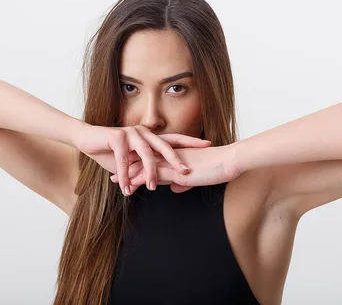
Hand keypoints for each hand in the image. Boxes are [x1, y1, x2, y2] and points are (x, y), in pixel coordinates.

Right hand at [74, 124, 211, 195]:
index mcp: (151, 137)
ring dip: (149, 173)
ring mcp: (131, 133)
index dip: (191, 142)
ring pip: (145, 155)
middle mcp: (144, 133)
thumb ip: (149, 170)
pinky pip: (124, 159)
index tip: (209, 145)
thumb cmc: (111, 153)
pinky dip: (125, 175)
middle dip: (176, 160)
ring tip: (152, 187)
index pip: (175, 139)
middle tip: (187, 172)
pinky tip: (126, 187)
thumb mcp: (133, 164)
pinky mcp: (117, 137)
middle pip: (165, 146)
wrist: (88, 140)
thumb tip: (166, 183)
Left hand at [111, 145, 239, 193]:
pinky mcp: (174, 170)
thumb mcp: (197, 175)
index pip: (151, 157)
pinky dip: (138, 181)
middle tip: (111, 172)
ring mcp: (171, 162)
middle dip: (125, 167)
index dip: (137, 163)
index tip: (124, 167)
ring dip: (127, 175)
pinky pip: (152, 175)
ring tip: (113, 182)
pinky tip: (129, 188)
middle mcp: (169, 155)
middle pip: (141, 160)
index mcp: (175, 154)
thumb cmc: (218, 167)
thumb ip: (184, 180)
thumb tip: (176, 187)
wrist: (229, 161)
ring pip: (143, 167)